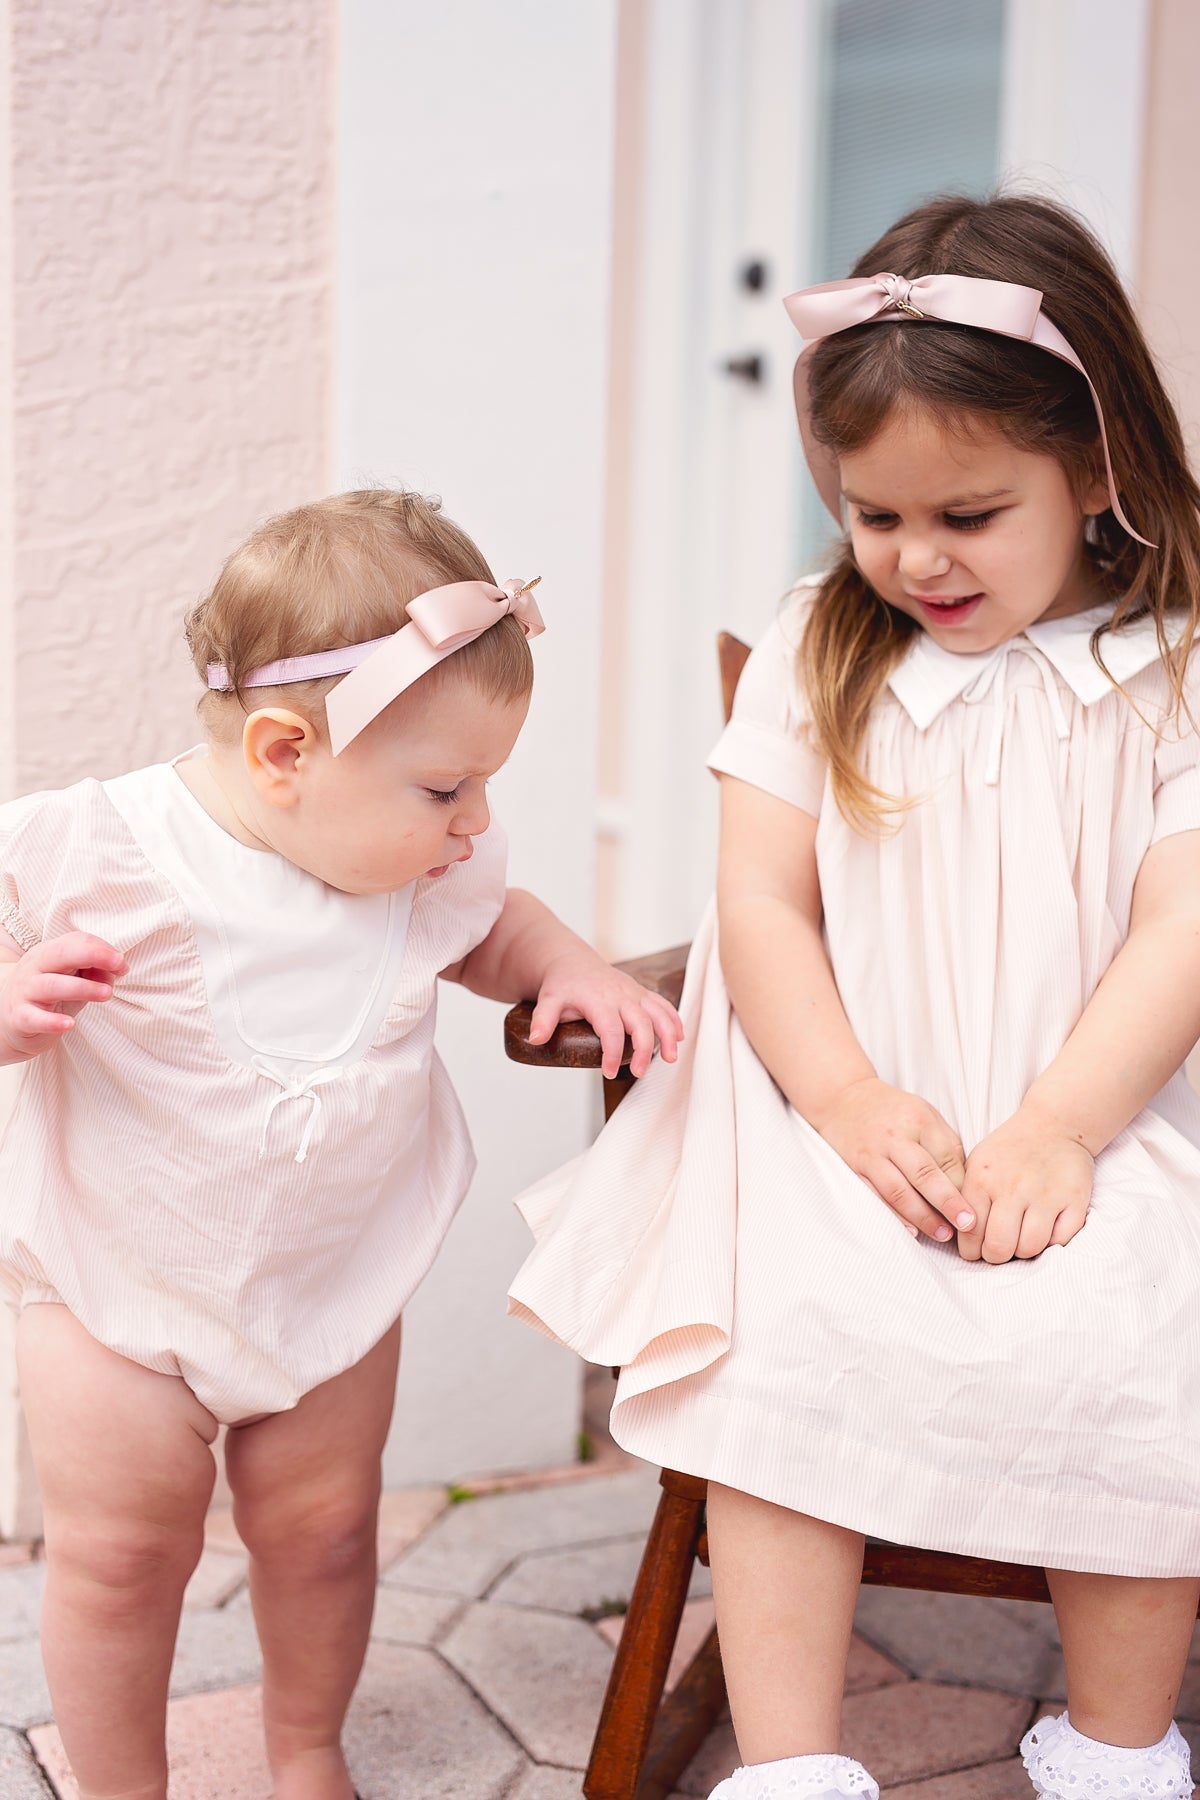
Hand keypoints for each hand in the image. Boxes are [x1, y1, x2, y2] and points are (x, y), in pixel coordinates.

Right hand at [0, 932, 127, 1061]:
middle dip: (92, 956)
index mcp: (49, 953)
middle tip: (118, 965)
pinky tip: (69, 1024)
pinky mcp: (20, 1018)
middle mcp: (35, 968)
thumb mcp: (71, 977)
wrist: (7, 1016)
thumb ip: (95, 971)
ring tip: (106, 994)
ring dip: (83, 988)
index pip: (76, 941)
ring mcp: (26, 992)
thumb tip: (118, 970)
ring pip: (53, 985)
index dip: (102, 949)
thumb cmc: (49, 994)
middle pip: (62, 954)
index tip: (121, 963)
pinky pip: (35, 1018)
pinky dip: (52, 1022)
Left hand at [527, 950, 683, 1078]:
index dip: (613, 1053)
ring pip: (658, 1012)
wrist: (571, 962)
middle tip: (640, 1073)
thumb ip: (543, 1019)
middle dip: (644, 1049)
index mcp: (599, 1000)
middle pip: (641, 1022)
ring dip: (668, 1034)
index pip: (611, 1030)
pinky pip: (662, 1005)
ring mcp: (634, 993)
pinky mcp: (641, 993)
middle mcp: (621, 995)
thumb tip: (535, 1039)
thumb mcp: (548, 1000)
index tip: (609, 1073)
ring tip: (670, 1058)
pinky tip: (680, 1037)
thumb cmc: (562, 984)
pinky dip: (674, 1020)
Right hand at [813, 1077, 972, 1240]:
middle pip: (924, 1175)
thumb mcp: (924, 1113)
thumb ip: (945, 1145)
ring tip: (942, 1234)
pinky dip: (893, 1215)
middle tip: (967, 1225)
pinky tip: (911, 1230)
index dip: (963, 1187)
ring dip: (923, 1217)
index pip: (947, 1158)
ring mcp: (872, 1154)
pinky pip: (875, 1197)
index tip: (977, 1209)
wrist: (842, 1098)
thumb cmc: (892, 1110)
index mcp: (918, 1120)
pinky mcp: (855, 1168)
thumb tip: (964, 1185)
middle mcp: (895, 1137)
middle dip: (948, 1203)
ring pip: (899, 1191)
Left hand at [958, 1107, 1092, 1262]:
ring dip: (1024, 1250)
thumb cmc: (1009, 1150)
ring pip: (1029, 1248)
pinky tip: (1045, 1230)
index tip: (977, 1249)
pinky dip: (1052, 1242)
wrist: (1054, 1124)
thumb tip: (957, 1236)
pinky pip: (1060, 1240)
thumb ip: (966, 1197)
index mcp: (982, 1180)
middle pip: (999, 1248)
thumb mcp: (977, 1164)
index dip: (972, 1251)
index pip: (969, 1234)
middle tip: (999, 1249)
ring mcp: (1045, 1194)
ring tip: (1020, 1239)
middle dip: (996, 1256)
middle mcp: (1012, 1188)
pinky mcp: (1074, 1199)